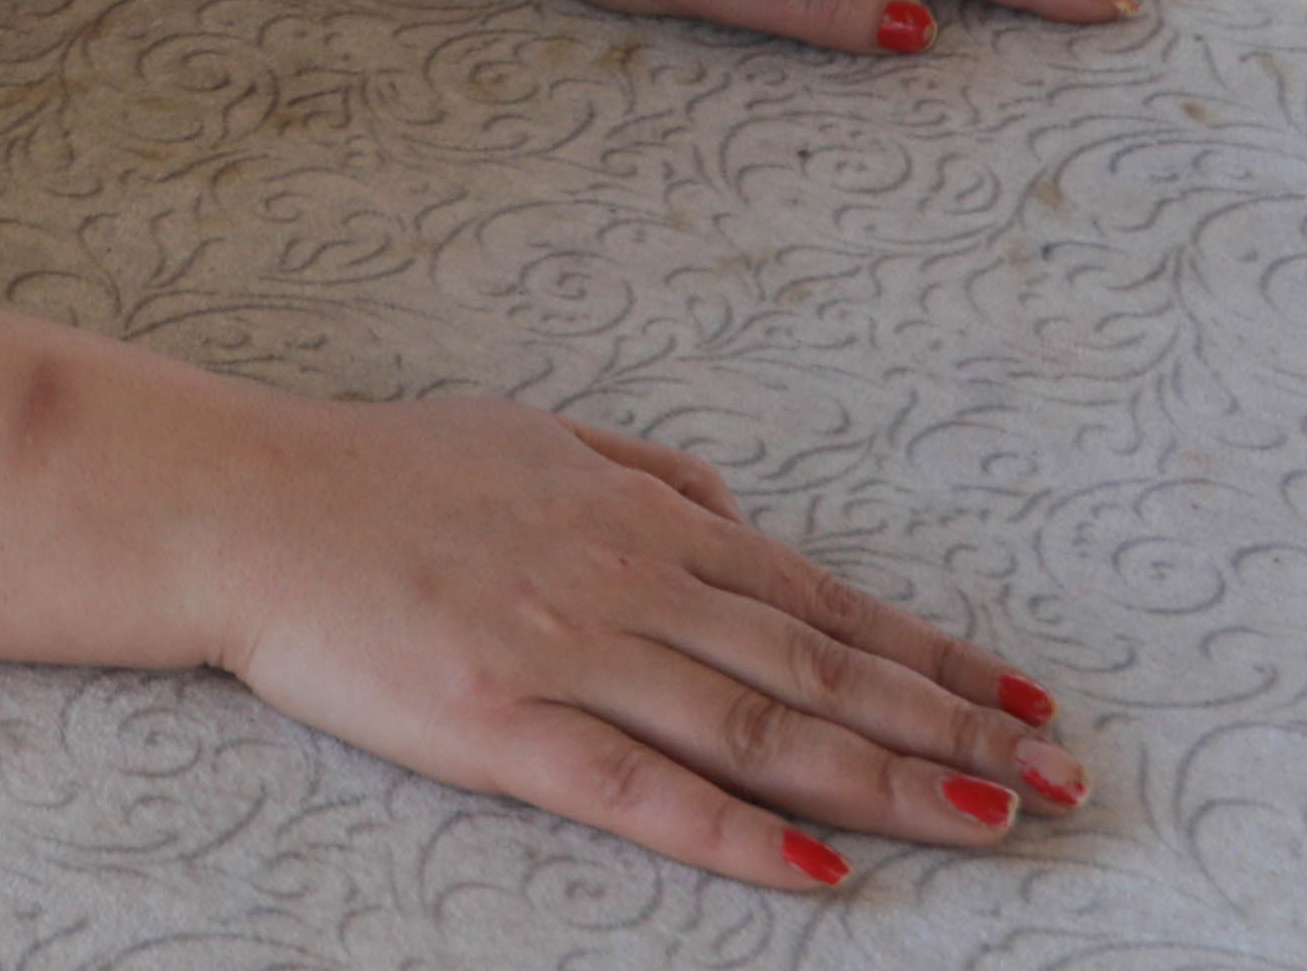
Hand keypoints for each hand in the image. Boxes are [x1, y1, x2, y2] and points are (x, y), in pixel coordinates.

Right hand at [190, 395, 1085, 888]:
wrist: (246, 502)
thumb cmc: (379, 471)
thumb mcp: (529, 436)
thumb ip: (639, 474)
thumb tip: (727, 509)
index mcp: (641, 522)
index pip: (821, 599)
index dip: (929, 655)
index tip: (1023, 701)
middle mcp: (629, 583)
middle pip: (820, 668)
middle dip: (952, 728)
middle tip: (1060, 778)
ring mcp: (570, 655)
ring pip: (761, 727)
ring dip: (887, 781)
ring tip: (991, 822)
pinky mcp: (504, 726)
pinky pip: (644, 791)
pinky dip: (740, 836)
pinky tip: (819, 870)